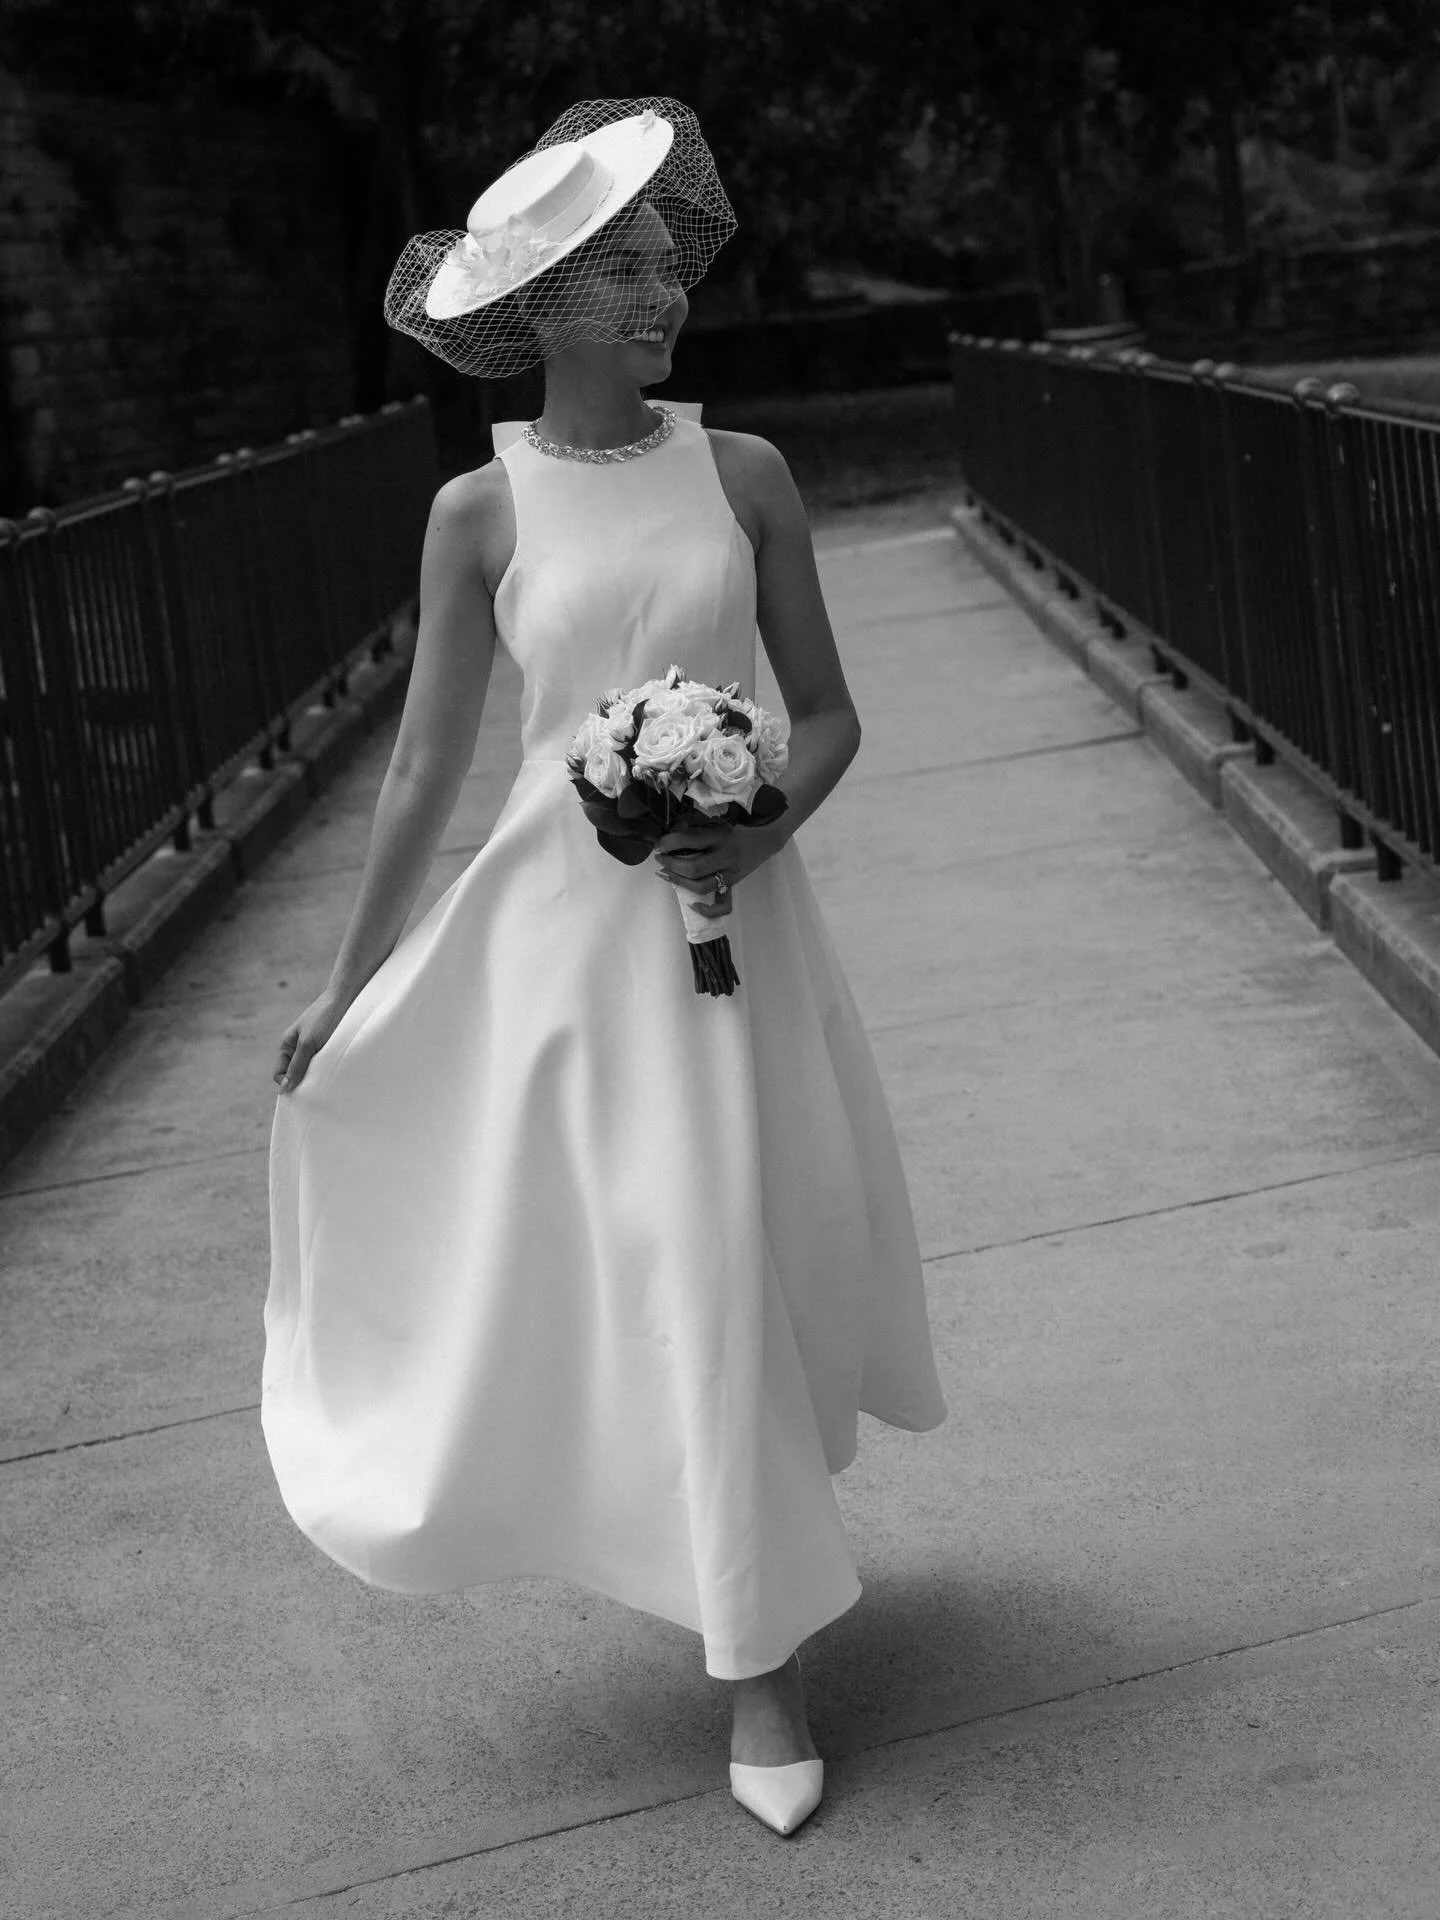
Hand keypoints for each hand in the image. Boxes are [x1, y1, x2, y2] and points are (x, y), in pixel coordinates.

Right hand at [273, 988, 351, 1091]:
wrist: (346, 997)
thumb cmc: (325, 1017)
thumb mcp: (309, 1044)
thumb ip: (297, 1066)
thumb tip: (284, 1089)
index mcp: (287, 1046)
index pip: (280, 1074)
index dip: (290, 1084)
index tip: (306, 1090)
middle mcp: (298, 1048)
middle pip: (296, 1075)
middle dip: (305, 1082)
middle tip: (320, 1086)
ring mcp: (313, 1048)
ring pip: (311, 1071)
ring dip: (318, 1076)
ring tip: (330, 1075)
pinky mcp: (328, 1047)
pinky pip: (323, 1065)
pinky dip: (328, 1070)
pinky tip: (336, 1070)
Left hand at [652, 818, 787, 918]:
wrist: (765, 839)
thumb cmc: (736, 828)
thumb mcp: (716, 821)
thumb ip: (694, 825)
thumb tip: (670, 834)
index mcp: (720, 836)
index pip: (690, 840)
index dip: (669, 842)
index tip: (658, 844)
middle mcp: (726, 857)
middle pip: (693, 868)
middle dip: (671, 864)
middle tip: (660, 859)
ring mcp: (730, 874)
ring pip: (701, 887)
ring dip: (679, 883)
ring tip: (666, 874)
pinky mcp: (733, 886)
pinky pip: (722, 906)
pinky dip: (707, 911)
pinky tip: (692, 905)